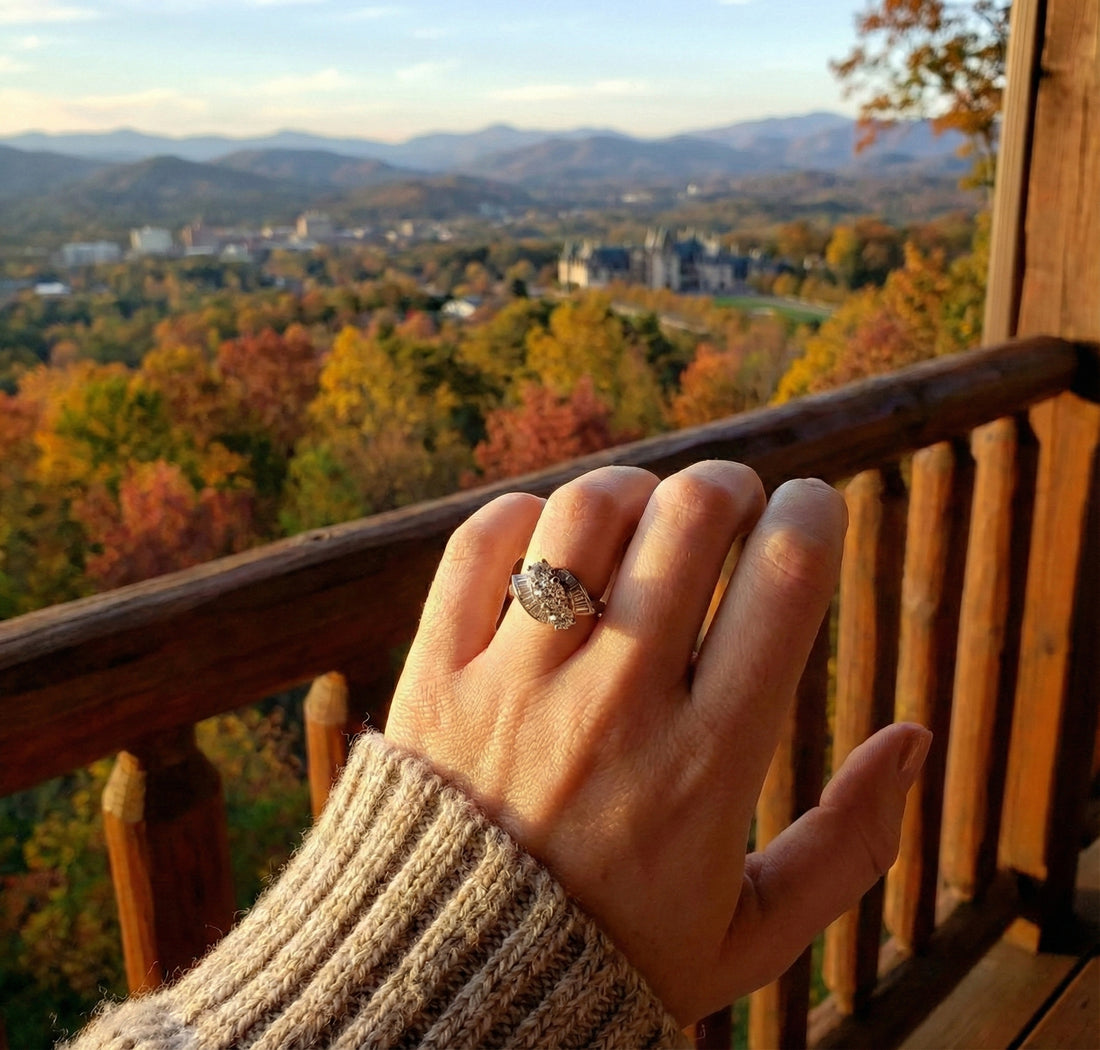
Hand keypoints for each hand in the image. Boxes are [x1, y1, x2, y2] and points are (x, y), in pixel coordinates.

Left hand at [385, 462, 928, 1024]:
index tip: (811, 509)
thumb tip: (913, 738)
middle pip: (690, 517)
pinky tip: (552, 541)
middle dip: (730, 484)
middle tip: (732, 502)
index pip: (784, 581)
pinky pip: (482, 543)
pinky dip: (527, 515)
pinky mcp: (439, 672)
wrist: (452, 983)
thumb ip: (852, 843)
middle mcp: (613, 707)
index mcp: (707, 763)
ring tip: (644, 513)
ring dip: (633, 488)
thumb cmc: (616, 951)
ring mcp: (515, 683)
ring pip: (587, 512)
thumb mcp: (754, 931)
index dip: (813, 515)